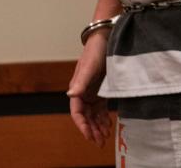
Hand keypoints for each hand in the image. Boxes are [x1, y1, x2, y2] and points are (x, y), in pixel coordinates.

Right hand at [67, 32, 110, 146]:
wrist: (107, 38)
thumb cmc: (96, 51)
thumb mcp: (89, 67)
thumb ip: (81, 81)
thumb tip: (71, 94)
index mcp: (77, 89)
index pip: (77, 113)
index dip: (82, 125)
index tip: (89, 136)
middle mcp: (84, 92)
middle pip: (86, 116)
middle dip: (92, 130)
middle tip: (100, 142)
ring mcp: (93, 91)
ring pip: (94, 114)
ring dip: (98, 126)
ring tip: (105, 137)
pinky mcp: (102, 88)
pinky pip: (101, 107)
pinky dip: (104, 117)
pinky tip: (109, 124)